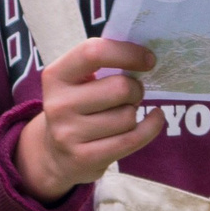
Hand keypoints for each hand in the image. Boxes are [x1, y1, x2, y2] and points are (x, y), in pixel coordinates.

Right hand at [14, 37, 161, 200]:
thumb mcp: (78, 81)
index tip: (149, 59)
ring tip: (123, 114)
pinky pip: (131, 139)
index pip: (94, 53)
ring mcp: (68, 134)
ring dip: (134, 113)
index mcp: (56, 76)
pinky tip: (153, 119)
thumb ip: (103, 64)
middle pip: (119, 88)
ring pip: (127, 117)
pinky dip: (151, 127)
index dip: (127, 52)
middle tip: (132, 93)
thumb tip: (146, 56)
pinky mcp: (84, 158)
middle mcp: (58, 104)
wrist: (55, 154)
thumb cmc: (78, 107)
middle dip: (135, 89)